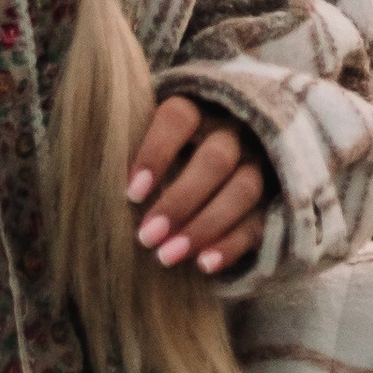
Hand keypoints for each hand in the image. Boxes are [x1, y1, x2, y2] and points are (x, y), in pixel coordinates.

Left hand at [126, 96, 271, 278]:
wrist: (224, 155)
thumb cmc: (170, 151)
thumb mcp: (152, 137)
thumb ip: (129, 148)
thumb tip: (98, 180)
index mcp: (198, 107)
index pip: (178, 117)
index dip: (155, 153)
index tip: (132, 193)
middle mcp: (233, 129)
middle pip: (216, 158)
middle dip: (180, 200)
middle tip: (146, 237)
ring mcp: (259, 161)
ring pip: (242, 189)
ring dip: (204, 226)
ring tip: (168, 257)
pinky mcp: (275, 197)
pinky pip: (259, 220)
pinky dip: (232, 245)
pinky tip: (203, 265)